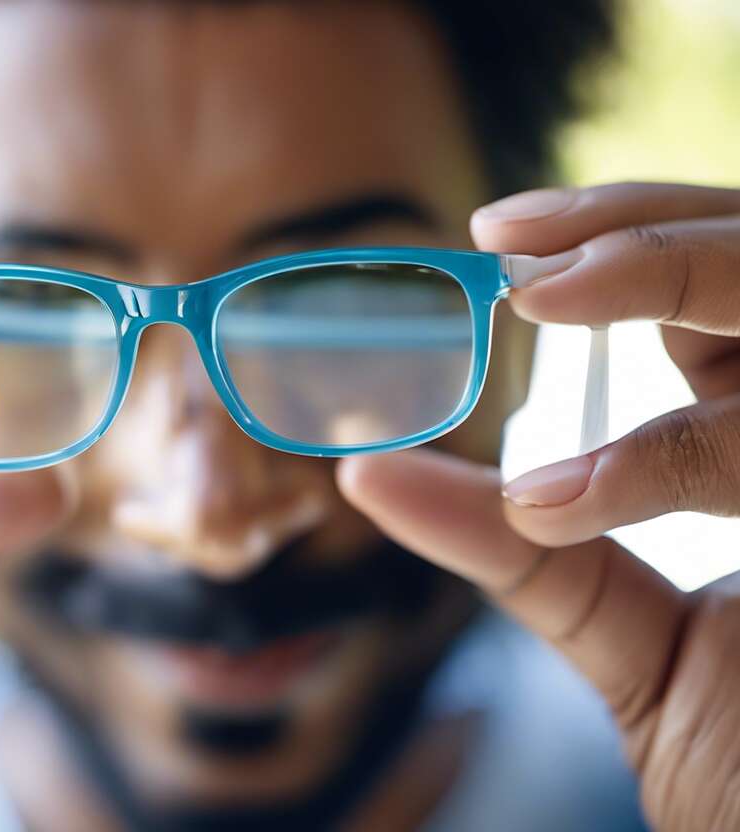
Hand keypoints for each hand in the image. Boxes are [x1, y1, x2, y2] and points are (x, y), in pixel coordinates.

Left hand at [338, 183, 739, 831]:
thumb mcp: (626, 645)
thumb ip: (519, 552)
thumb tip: (371, 471)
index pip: (720, 296)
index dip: (627, 238)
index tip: (498, 241)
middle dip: (643, 229)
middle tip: (508, 245)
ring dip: (674, 272)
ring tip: (538, 296)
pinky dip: (670, 459)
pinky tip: (566, 496)